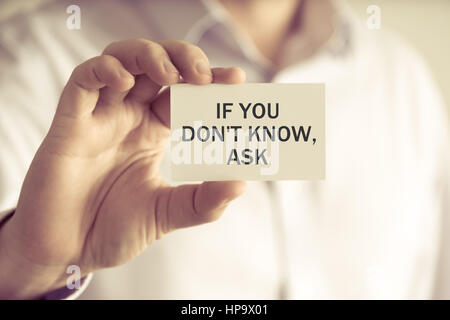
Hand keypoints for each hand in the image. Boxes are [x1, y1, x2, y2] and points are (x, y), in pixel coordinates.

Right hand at [0, 39, 245, 298]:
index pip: (184, 93)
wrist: (68, 252)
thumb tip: (242, 182)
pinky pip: (83, 81)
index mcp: (152, 132)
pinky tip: (125, 84)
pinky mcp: (70, 123)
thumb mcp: (167, 213)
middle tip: (204, 75)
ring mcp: (99, 116)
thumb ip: (204, 201)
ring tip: (171, 74)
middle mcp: (128, 117)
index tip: (237, 78)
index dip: (210, 80)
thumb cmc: (114, 229)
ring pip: (120, 59)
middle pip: (155, 65)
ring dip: (148, 55)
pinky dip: (105, 71)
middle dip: (183, 58)